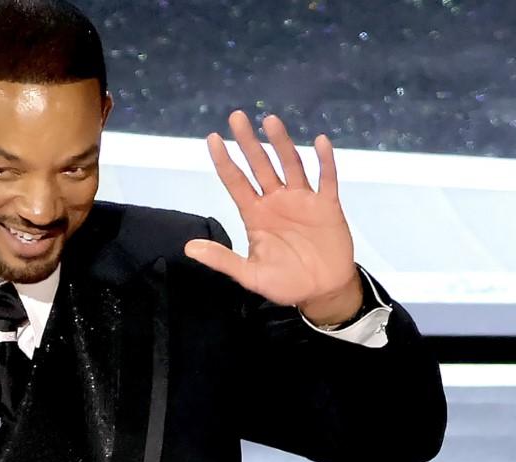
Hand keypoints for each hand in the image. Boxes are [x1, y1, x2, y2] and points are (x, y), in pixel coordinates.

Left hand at [185, 111, 362, 325]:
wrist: (321, 291)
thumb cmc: (285, 282)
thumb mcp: (249, 275)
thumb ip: (222, 259)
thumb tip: (189, 247)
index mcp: (255, 214)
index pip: (236, 182)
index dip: (224, 160)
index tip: (213, 138)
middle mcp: (276, 201)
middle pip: (260, 165)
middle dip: (248, 142)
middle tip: (237, 116)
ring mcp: (302, 200)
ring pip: (290, 165)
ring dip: (281, 143)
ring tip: (270, 121)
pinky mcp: (327, 206)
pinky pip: (326, 179)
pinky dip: (324, 161)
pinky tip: (319, 142)